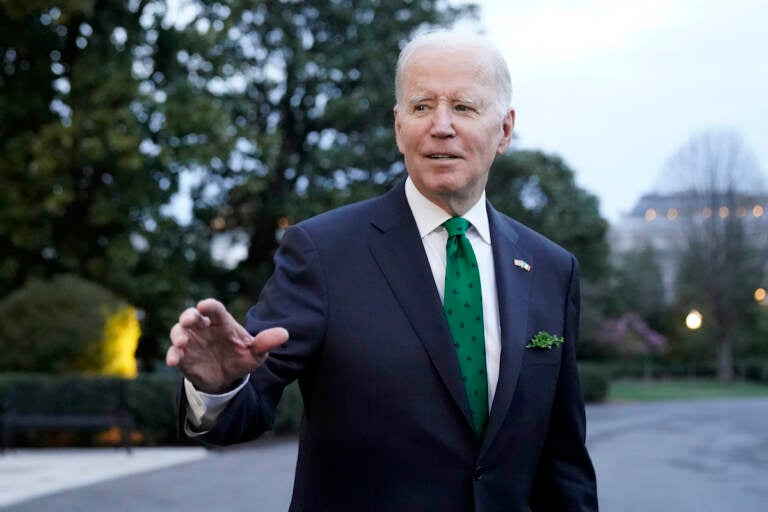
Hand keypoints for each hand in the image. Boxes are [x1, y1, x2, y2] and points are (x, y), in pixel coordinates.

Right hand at [166, 298, 288, 393]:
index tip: (204, 306)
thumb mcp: (256, 353)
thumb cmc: (241, 357)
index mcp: (222, 323)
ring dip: (178, 335)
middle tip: (188, 320)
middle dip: (188, 316)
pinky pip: (174, 353)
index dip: (209, 306)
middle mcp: (204, 328)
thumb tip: (285, 334)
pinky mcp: (183, 357)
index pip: (215, 309)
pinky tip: (174, 361)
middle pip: (192, 316)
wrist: (227, 378)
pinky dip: (172, 355)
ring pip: (178, 332)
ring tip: (182, 343)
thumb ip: (266, 343)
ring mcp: (191, 342)